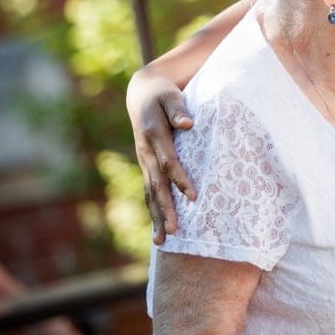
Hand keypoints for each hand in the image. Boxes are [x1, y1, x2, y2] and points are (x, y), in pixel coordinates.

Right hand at [127, 69, 195, 244]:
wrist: (141, 94)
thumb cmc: (162, 95)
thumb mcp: (170, 96)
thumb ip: (178, 109)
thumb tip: (188, 124)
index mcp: (153, 135)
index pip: (169, 161)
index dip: (180, 179)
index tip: (193, 197)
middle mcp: (145, 152)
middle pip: (157, 184)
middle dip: (166, 209)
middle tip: (174, 232)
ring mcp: (143, 161)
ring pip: (150, 193)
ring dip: (156, 217)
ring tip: (162, 241)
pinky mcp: (146, 166)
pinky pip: (148, 192)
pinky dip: (153, 211)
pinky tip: (157, 230)